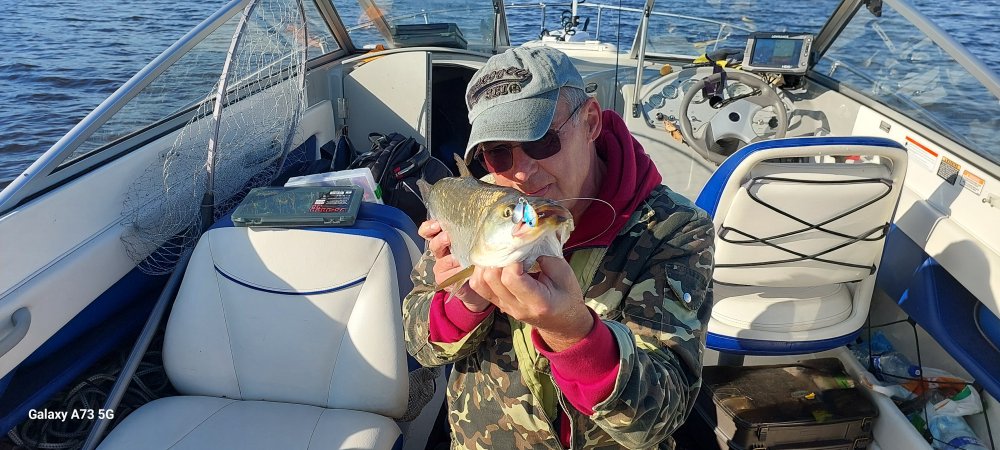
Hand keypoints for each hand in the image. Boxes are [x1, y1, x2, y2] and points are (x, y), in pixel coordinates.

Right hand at [418, 220, 490, 311]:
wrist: (477, 283)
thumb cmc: (474, 258)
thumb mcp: (470, 243)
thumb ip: (468, 234)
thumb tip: (476, 222)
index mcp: (442, 240)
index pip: (427, 231)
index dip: (429, 227)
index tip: (437, 225)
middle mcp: (439, 253)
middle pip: (434, 244)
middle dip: (441, 240)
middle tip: (448, 238)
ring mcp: (440, 267)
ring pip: (443, 261)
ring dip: (453, 259)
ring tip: (462, 258)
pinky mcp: (444, 280)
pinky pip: (450, 275)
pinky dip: (459, 272)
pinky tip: (467, 270)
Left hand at [469, 256, 593, 350]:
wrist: (562, 322)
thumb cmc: (566, 296)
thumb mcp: (565, 273)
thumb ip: (545, 255)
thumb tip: (524, 237)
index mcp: (537, 301)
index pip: (511, 278)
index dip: (512, 258)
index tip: (521, 248)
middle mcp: (516, 306)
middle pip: (490, 278)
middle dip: (497, 257)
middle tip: (509, 248)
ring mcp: (504, 307)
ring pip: (480, 282)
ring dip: (487, 264)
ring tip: (501, 254)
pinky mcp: (498, 304)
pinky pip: (479, 287)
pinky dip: (483, 271)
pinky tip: (495, 263)